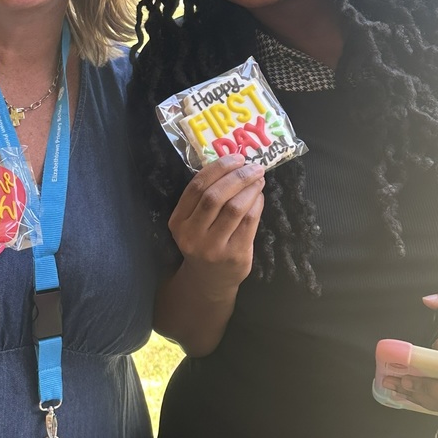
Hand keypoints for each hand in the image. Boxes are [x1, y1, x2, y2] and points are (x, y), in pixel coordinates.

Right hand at [168, 153, 264, 301]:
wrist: (209, 280)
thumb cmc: (204, 241)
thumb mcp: (193, 222)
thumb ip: (204, 198)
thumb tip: (232, 165)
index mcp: (178, 221)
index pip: (197, 187)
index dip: (218, 169)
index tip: (235, 157)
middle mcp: (192, 235)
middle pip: (215, 196)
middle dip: (237, 176)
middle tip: (253, 166)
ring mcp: (213, 247)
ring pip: (234, 208)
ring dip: (250, 188)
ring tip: (258, 178)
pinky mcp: (235, 255)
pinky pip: (249, 222)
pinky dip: (257, 204)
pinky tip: (259, 196)